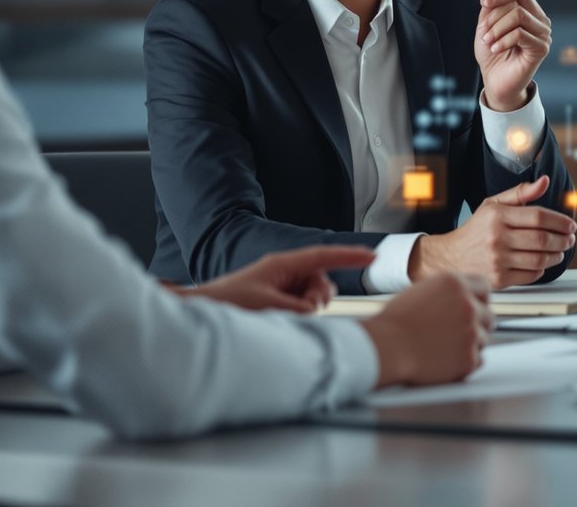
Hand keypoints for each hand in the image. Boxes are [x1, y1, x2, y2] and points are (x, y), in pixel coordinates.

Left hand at [170, 245, 374, 313]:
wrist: (204, 311)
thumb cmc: (229, 302)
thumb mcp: (267, 305)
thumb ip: (297, 308)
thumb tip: (314, 311)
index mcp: (282, 264)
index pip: (323, 256)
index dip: (349, 256)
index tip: (372, 256)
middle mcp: (284, 273)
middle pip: (320, 279)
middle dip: (319, 296)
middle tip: (306, 310)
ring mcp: (280, 286)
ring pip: (311, 295)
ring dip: (308, 308)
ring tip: (288, 317)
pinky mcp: (276, 300)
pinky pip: (300, 305)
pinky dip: (299, 313)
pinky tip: (284, 320)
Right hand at [361, 273, 493, 386]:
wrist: (387, 348)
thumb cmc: (395, 323)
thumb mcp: (422, 291)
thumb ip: (447, 293)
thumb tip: (462, 298)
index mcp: (455, 284)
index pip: (484, 287)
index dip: (478, 299)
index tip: (473, 307)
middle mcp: (467, 305)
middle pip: (489, 315)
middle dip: (477, 324)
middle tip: (457, 332)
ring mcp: (471, 332)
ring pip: (484, 338)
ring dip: (470, 343)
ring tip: (444, 346)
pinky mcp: (469, 357)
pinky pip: (478, 360)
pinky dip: (465, 362)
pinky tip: (446, 359)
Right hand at [410, 175, 575, 288]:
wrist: (451, 257)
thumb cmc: (476, 230)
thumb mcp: (494, 205)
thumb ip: (520, 193)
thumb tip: (545, 182)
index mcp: (497, 216)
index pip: (538, 216)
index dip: (560, 221)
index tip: (570, 225)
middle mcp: (497, 237)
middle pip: (542, 238)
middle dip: (563, 239)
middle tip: (570, 239)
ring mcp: (498, 260)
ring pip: (539, 258)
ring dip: (556, 255)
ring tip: (560, 251)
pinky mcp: (499, 279)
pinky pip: (531, 275)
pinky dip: (542, 269)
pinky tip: (542, 263)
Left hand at [475, 0, 552, 111]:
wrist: (495, 82)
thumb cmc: (491, 54)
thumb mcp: (483, 26)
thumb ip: (488, 7)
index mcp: (524, 9)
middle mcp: (537, 17)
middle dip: (495, 6)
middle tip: (482, 26)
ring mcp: (542, 32)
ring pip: (517, 14)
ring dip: (495, 28)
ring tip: (488, 41)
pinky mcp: (542, 47)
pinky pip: (519, 32)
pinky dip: (502, 39)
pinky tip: (496, 48)